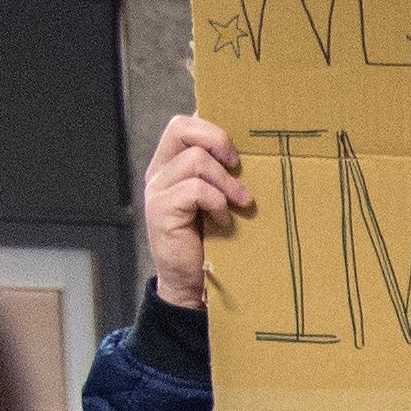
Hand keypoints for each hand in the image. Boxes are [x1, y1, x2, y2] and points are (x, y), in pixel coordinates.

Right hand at [143, 113, 250, 309]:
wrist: (192, 285)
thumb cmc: (211, 241)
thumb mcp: (217, 200)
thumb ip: (221, 175)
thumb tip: (253, 152)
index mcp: (170, 165)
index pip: (183, 125)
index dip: (211, 128)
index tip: (236, 153)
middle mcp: (158, 172)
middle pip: (181, 128)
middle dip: (217, 140)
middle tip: (237, 164)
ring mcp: (157, 190)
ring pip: (196, 160)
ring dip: (226, 182)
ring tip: (240, 203)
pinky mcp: (162, 210)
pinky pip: (196, 189)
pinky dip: (217, 203)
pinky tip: (224, 221)